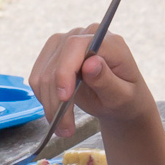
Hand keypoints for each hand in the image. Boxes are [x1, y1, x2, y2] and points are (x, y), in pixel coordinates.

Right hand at [27, 24, 156, 126]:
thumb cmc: (127, 98)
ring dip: (49, 104)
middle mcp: (84, 35)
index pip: (76, 46)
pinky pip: (37, 77)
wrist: (119, 101)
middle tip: (65, 129)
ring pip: (43, 73)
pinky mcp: (52, 55)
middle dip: (57, 98)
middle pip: (56, 62)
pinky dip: (44, 99)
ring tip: (64, 128)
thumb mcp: (123, 96)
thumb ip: (108, 80)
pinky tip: (57, 113)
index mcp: (107, 41)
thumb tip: (91, 62)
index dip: (65, 70)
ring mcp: (65, 43)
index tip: (64, 98)